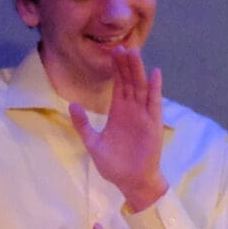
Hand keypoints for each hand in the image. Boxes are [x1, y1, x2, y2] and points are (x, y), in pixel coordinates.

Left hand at [69, 45, 166, 209]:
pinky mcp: (153, 124)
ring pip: (141, 87)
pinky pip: (155, 103)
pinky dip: (155, 88)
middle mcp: (132, 110)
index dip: (116, 69)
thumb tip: (72, 105)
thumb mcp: (93, 143)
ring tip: (135, 53)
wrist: (130, 182)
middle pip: (129, 81)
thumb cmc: (114, 164)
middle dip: (126, 65)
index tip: (112, 52)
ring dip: (138, 71)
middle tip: (121, 46)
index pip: (118, 85)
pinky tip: (155, 73)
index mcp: (118, 112)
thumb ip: (83, 124)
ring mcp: (144, 115)